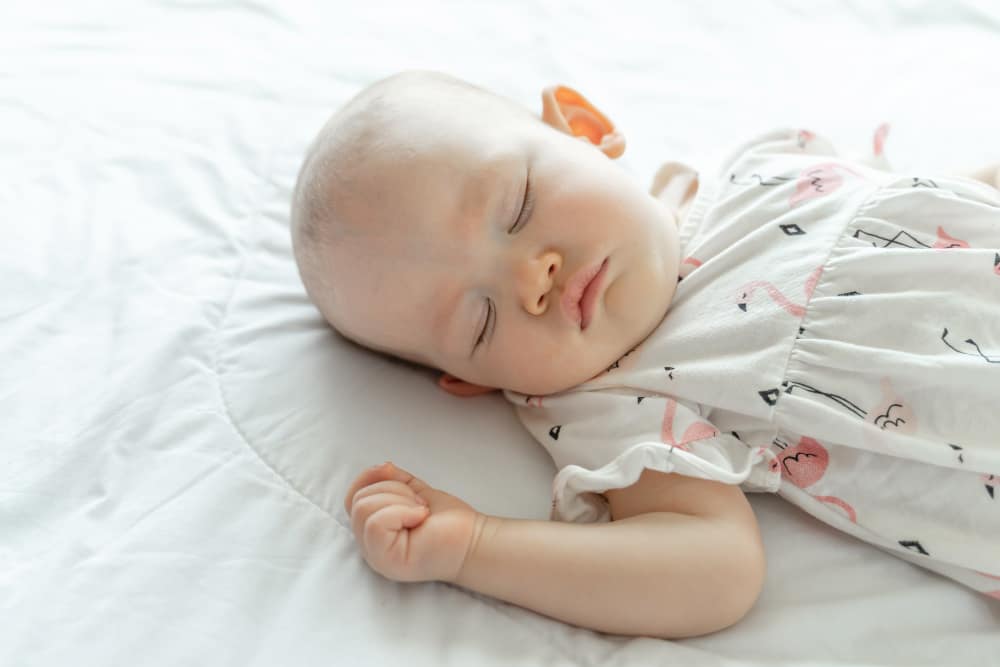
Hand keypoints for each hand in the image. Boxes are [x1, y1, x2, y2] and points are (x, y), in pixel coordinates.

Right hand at [344, 462, 482, 582]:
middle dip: (393, 490)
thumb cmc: (448, 522)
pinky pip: (376, 522)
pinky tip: (421, 518)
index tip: (395, 474)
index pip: (352, 498)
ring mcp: (375, 556)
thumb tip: (381, 467)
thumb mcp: (414, 492)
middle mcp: (370, 547)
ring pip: (365, 508)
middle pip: (359, 500)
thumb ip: (393, 481)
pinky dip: (402, 511)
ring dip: (399, 500)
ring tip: (420, 512)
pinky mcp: (385, 560)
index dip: (369, 478)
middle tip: (419, 505)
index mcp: (374, 532)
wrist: (473, 541)